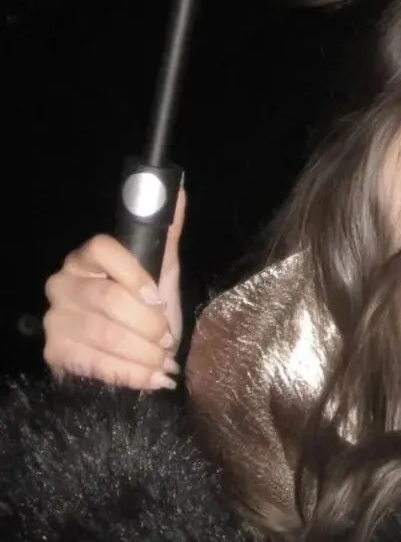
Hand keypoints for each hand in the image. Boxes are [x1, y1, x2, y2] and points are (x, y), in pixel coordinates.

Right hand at [43, 187, 185, 390]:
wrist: (131, 353)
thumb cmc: (146, 308)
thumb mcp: (160, 272)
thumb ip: (167, 234)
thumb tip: (179, 188)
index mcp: (88, 257)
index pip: (101, 248)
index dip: (132, 274)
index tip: (158, 297)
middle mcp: (64, 283)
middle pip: (107, 299)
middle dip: (147, 324)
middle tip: (168, 338)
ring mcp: (56, 318)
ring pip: (104, 334)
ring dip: (143, 352)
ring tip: (164, 360)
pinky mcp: (55, 352)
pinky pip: (95, 363)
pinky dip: (130, 373)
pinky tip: (151, 378)